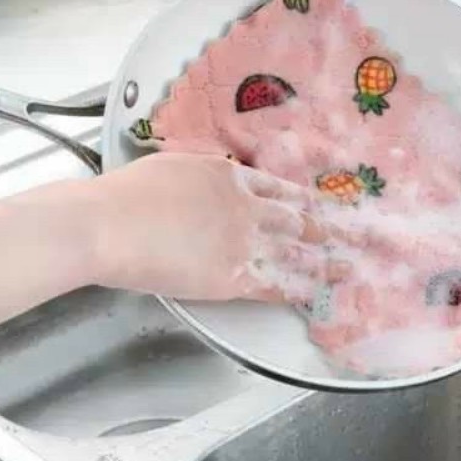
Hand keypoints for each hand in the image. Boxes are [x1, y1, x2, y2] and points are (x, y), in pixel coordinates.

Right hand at [85, 152, 332, 301]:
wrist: (108, 224)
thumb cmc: (126, 193)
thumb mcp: (173, 166)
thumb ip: (202, 174)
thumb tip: (211, 180)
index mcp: (229, 176)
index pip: (278, 188)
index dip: (303, 199)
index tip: (322, 205)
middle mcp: (246, 207)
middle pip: (296, 219)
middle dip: (326, 229)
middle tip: (351, 236)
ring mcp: (242, 243)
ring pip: (295, 254)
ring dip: (324, 262)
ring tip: (347, 267)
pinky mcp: (231, 278)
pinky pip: (274, 286)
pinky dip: (297, 290)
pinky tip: (313, 294)